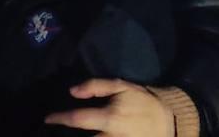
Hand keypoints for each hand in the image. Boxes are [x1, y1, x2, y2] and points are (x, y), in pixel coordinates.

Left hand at [44, 79, 174, 134]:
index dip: (60, 119)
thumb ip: (95, 86)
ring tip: (65, 134)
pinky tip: (90, 135)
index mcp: (109, 118)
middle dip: (67, 135)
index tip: (48, 118)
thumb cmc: (142, 101)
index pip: (78, 120)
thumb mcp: (121, 86)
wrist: (170, 123)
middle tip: (52, 132)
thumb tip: (72, 91)